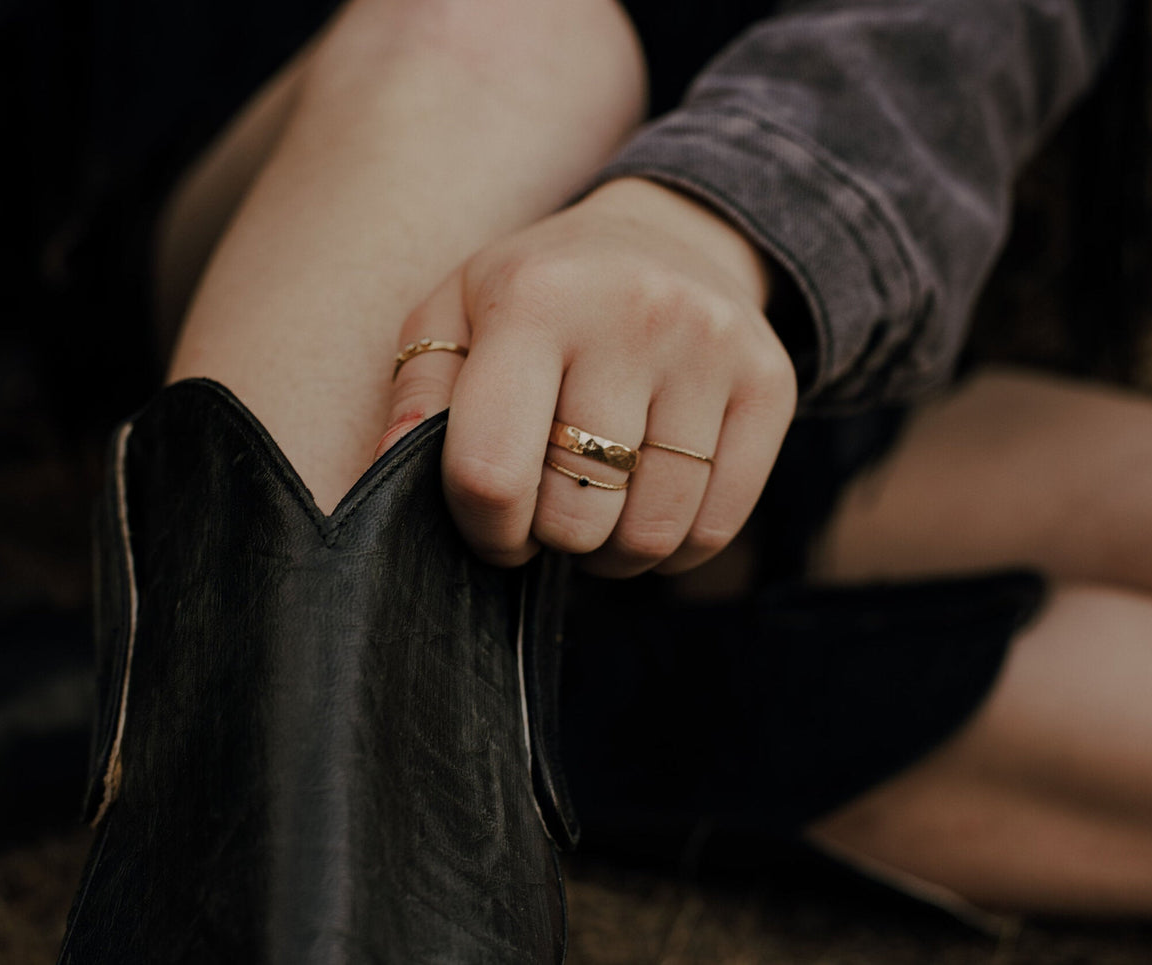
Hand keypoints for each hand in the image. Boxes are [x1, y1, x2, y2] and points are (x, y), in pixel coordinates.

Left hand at [377, 177, 796, 575]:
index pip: (491, 470)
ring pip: (651, 534)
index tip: (492, 525)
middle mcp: (632, 316)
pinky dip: (673, 547)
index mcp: (534, 299)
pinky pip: (714, 528)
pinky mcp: (769, 385)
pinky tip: (649, 504)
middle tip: (551, 504)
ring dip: (611, 552)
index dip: (483, 528)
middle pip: (575, 514)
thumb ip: (419, 393)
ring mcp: (711, 350)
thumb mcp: (458, 312)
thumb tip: (382, 480)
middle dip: (550, 535)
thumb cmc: (541, 292)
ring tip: (598, 507)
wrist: (672, 235)